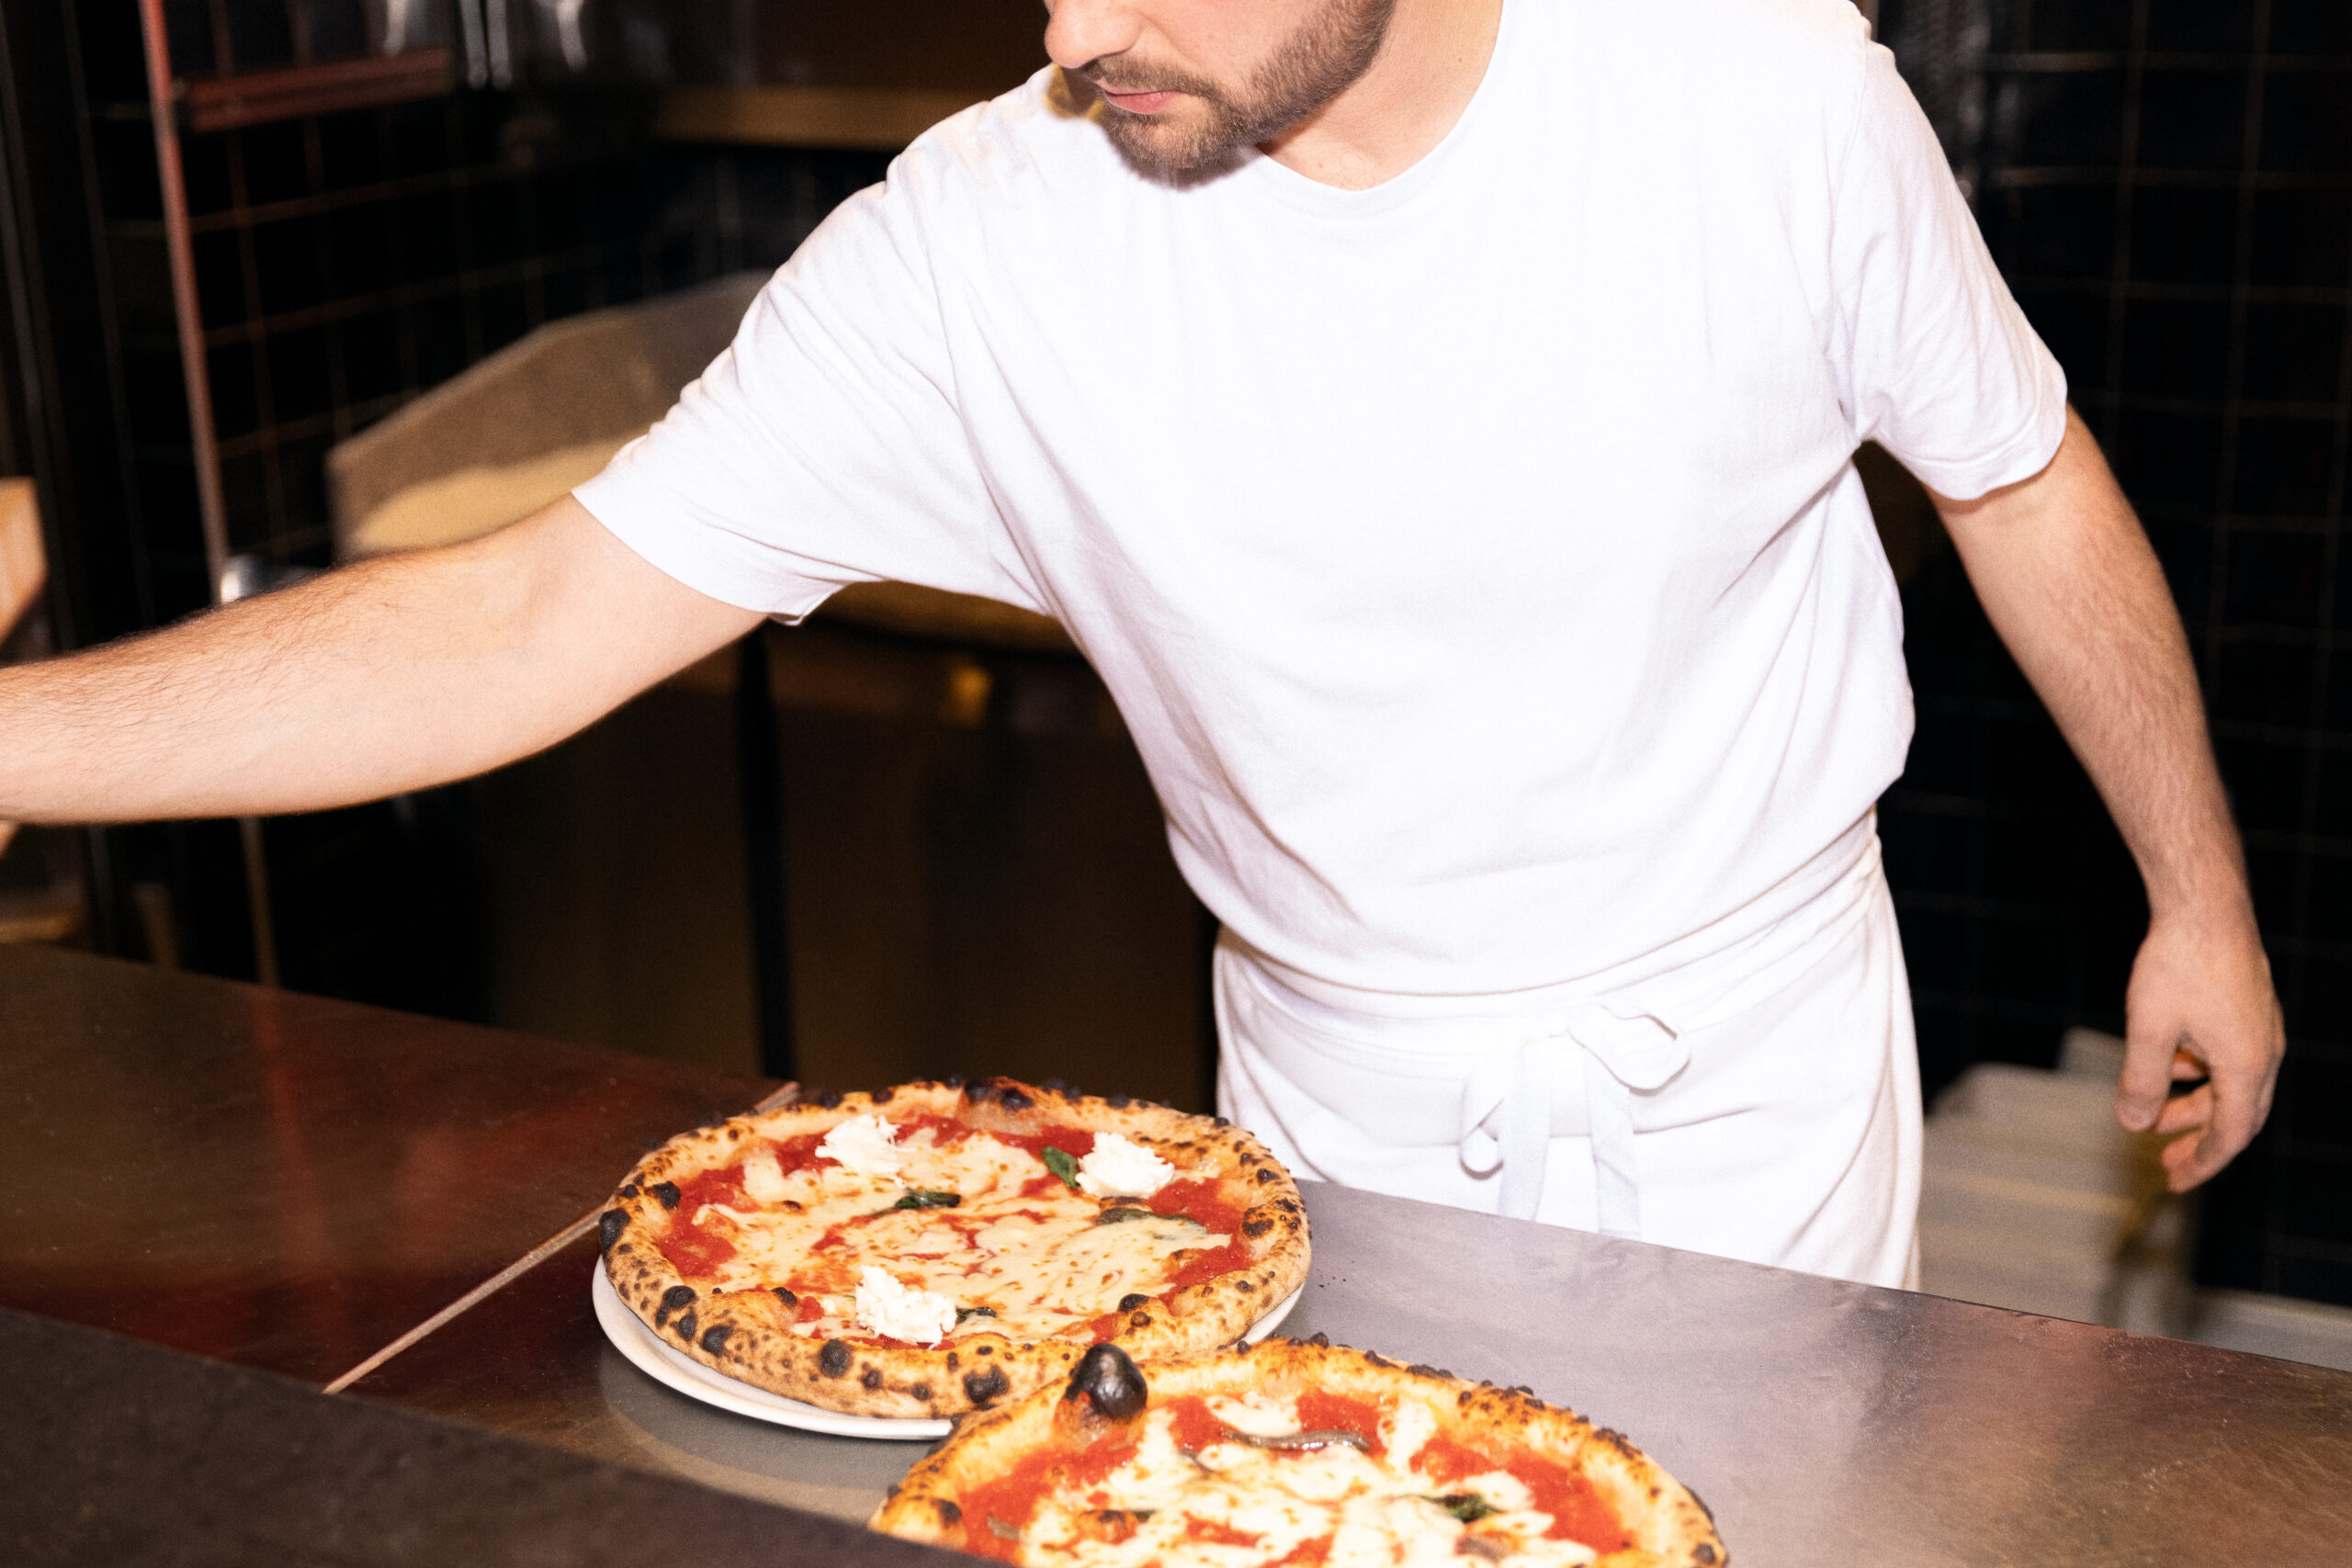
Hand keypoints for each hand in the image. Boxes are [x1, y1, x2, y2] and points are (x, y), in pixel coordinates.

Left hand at [2117, 904, 2283, 1191]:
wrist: (2205, 904)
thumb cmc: (2178, 963)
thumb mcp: (2148, 1029)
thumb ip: (2142, 1082)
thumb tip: (2132, 1125)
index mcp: (2246, 1064)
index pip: (2231, 1135)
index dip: (2203, 1163)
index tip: (2176, 1183)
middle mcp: (2263, 1051)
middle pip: (2237, 1115)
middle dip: (2201, 1143)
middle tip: (2167, 1166)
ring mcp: (2260, 1028)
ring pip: (2231, 1085)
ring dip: (2195, 1106)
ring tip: (2156, 1118)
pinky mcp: (2248, 1008)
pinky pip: (2228, 1057)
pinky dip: (2199, 1073)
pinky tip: (2167, 1066)